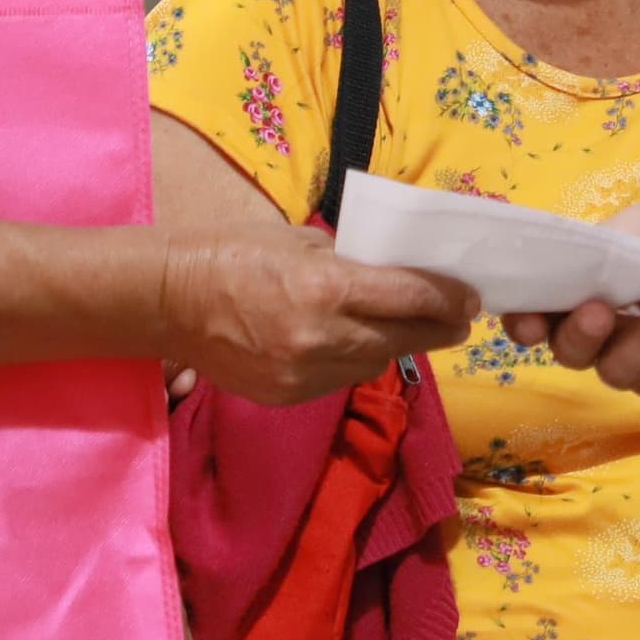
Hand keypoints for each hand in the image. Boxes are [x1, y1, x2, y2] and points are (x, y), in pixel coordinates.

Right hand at [162, 228, 470, 402]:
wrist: (168, 301)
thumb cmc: (233, 253)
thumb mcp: (300, 242)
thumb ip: (352, 263)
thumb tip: (396, 276)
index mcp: (326, 287)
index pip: (410, 298)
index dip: (448, 298)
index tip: (471, 297)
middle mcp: (321, 337)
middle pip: (404, 339)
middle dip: (437, 328)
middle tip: (458, 319)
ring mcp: (304, 374)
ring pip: (374, 363)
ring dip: (393, 344)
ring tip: (403, 327)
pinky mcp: (288, 397)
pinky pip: (340, 379)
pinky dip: (353, 360)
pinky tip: (350, 342)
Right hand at [506, 195, 639, 401]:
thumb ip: (598, 250)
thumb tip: (557, 269)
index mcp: (589, 290)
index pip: (542, 315)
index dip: (525, 322)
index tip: (525, 321)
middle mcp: (608, 331)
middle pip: (569, 352)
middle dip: (575, 336)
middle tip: (596, 311)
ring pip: (611, 370)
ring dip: (635, 339)